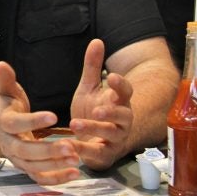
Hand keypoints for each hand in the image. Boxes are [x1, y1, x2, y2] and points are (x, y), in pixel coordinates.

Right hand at [0, 62, 80, 183]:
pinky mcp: (26, 168)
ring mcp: (17, 158)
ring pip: (34, 166)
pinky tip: (75, 173)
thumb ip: (6, 79)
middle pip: (25, 151)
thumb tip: (0, 64)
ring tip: (76, 159)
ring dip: (55, 165)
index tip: (53, 116)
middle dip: (47, 150)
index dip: (33, 121)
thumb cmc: (6, 105)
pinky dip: (56, 179)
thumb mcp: (6, 90)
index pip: (15, 124)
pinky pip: (40, 177)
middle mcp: (8, 143)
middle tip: (70, 145)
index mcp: (3, 122)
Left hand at [69, 39, 132, 169]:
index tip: (111, 76)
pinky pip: (98, 153)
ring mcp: (115, 138)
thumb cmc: (93, 111)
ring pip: (111, 134)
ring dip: (94, 129)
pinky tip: (70, 145)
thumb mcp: (90, 87)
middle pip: (123, 115)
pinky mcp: (105, 154)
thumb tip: (97, 41)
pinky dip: (85, 150)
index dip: (120, 84)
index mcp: (118, 101)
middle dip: (111, 112)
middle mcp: (122, 120)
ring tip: (75, 124)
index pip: (125, 91)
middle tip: (97, 109)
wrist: (93, 140)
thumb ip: (93, 67)